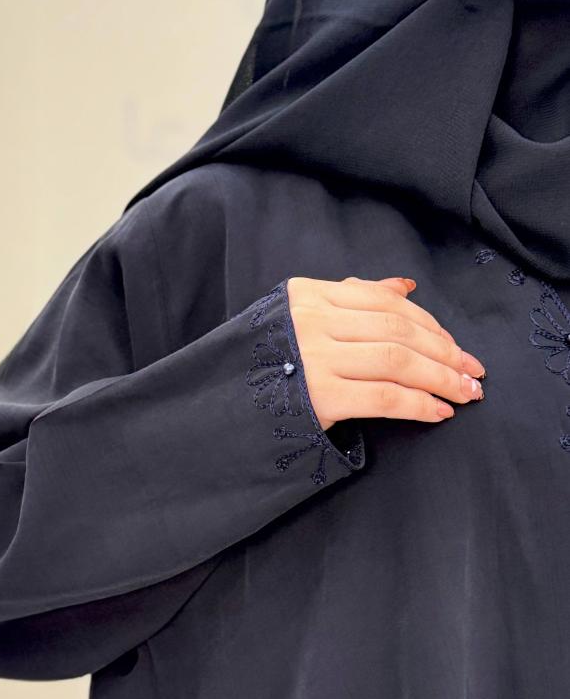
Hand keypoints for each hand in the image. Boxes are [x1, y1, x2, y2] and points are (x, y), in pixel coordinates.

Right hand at [287, 275, 485, 429]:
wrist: (225, 406)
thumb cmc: (269, 364)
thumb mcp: (304, 320)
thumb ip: (353, 299)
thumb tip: (406, 287)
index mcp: (309, 294)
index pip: (385, 301)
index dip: (429, 322)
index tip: (455, 345)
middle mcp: (313, 321)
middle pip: (398, 330)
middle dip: (445, 351)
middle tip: (474, 371)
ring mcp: (315, 358)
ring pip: (398, 360)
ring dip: (441, 377)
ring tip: (465, 392)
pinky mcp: (320, 396)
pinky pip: (384, 396)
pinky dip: (418, 404)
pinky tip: (438, 411)